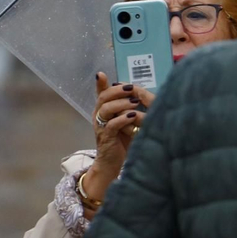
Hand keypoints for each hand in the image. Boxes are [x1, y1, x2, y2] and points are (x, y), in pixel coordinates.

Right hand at [82, 73, 155, 208]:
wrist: (112, 163)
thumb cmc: (120, 141)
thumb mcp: (124, 121)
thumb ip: (127, 107)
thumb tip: (138, 93)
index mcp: (102, 110)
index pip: (100, 93)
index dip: (101, 83)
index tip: (104, 74)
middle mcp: (98, 116)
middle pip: (103, 97)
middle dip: (117, 90)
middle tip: (131, 88)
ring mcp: (101, 127)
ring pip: (106, 109)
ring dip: (121, 104)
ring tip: (135, 103)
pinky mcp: (106, 137)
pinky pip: (111, 125)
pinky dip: (122, 119)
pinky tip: (133, 116)